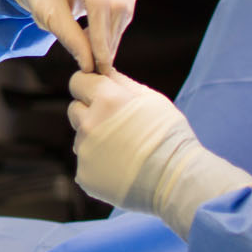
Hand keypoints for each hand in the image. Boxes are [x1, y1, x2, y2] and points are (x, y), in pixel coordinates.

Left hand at [5, 0, 139, 71]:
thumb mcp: (47, 14)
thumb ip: (70, 38)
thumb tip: (90, 66)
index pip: (99, 0)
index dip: (101, 34)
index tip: (99, 63)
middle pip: (117, 2)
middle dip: (110, 37)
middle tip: (101, 64)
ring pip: (126, 4)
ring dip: (115, 33)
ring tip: (97, 52)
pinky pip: (128, 1)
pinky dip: (118, 22)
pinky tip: (102, 36)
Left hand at [68, 71, 251, 238]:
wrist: (177, 180)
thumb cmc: (170, 136)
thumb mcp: (152, 100)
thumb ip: (122, 83)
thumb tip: (103, 71)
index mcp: (106, 99)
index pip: (78, 81)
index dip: (88, 86)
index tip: (97, 94)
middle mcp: (89, 123)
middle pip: (75, 110)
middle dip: (90, 113)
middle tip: (116, 126)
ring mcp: (84, 151)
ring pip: (81, 137)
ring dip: (95, 140)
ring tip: (124, 150)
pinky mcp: (84, 175)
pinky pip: (86, 163)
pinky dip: (99, 165)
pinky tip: (121, 169)